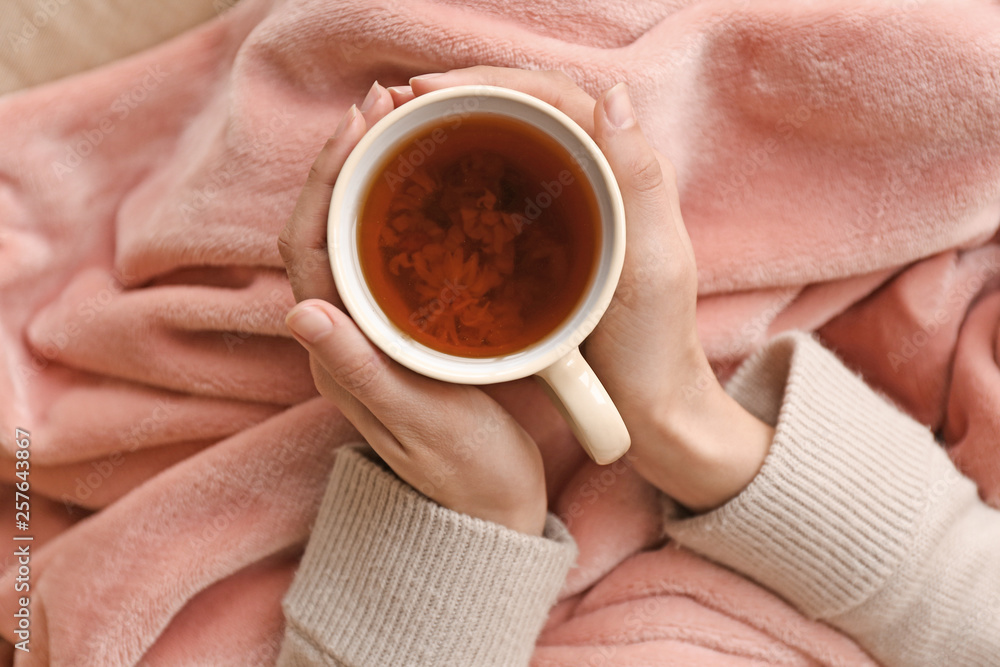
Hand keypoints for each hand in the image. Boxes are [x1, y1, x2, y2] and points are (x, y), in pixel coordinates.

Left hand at [278, 83, 546, 534]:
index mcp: (340, 354)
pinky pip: (384, 257)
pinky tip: (424, 190)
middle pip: (322, 231)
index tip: (358, 126)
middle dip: (343, 163)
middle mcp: (344, 339)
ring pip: (351, 239)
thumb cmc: (465, 474)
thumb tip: (302, 312)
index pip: (308, 249)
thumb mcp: (423, 423)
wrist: (489, 511)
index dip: (324, 181)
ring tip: (399, 131)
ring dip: (365, 180)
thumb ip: (364, 372)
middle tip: (384, 108)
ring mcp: (372, 335)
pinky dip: (394, 211)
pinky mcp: (403, 335)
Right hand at [410, 68, 773, 511]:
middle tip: (396, 104)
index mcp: (624, 169)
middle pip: (522, 109)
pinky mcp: (547, 237)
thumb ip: (638, 180)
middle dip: (459, 97)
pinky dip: (462, 171)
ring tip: (400, 130)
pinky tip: (427, 179)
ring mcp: (569, 204)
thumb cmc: (655, 341)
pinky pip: (502, 185)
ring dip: (455, 127)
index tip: (423, 91)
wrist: (649, 400)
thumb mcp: (653, 263)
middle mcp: (597, 174)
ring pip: (508, 142)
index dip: (486, 83)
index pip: (551, 97)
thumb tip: (612, 93)